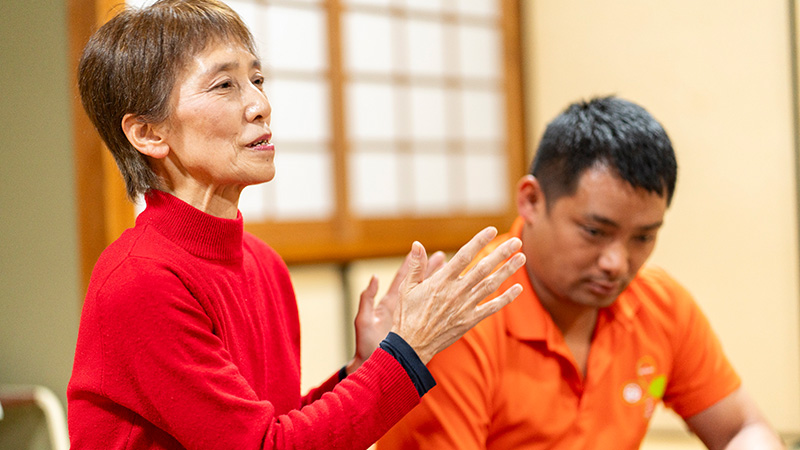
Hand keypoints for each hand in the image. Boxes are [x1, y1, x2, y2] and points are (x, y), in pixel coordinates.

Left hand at [346, 250, 445, 374]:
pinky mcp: (417, 329)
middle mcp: (401, 307)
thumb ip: (367, 298)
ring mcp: (411, 318)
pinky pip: (432, 316)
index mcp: (389, 302)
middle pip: (419, 284)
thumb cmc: (365, 344)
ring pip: (428, 298)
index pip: (403, 278)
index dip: (411, 264)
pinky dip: (442, 307)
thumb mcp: (364, 320)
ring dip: (440, 286)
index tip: (418, 251)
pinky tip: (455, 301)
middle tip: (444, 257)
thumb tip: (375, 277)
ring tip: (454, 274)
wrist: (374, 364)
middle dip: (431, 270)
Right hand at [391, 227, 524, 363]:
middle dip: (501, 253)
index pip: (464, 256)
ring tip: (521, 258)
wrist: (412, 345)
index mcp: (441, 281)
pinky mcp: (470, 321)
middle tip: (517, 241)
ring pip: (491, 285)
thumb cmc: (406, 315)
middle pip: (483, 268)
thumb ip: (416, 266)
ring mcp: (465, 306)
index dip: (478, 241)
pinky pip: (492, 308)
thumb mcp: (406, 288)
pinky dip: (506, 298)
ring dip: (508, 271)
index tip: (491, 230)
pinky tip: (517, 288)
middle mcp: (456, 291)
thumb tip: (417, 244)